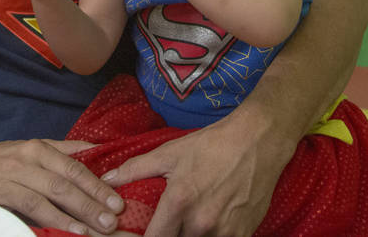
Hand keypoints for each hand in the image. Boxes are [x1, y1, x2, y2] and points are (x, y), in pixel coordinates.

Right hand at [0, 137, 126, 234]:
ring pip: (53, 194)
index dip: (97, 184)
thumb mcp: (28, 149)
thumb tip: (95, 150)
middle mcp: (28, 158)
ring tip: (99, 228)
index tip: (117, 200)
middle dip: (94, 201)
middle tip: (115, 217)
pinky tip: (69, 229)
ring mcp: (13, 175)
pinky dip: (53, 219)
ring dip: (79, 213)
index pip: (74, 166)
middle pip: (68, 181)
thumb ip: (61, 151)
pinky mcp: (0, 192)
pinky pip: (32, 207)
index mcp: (38, 147)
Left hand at [102, 112, 292, 236]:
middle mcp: (202, 222)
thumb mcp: (171, 152)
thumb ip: (136, 169)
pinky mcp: (244, 234)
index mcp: (180, 202)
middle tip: (166, 226)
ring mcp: (225, 231)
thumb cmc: (212, 144)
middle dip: (168, 236)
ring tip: (187, 223)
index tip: (140, 234)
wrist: (259, 141)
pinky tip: (209, 224)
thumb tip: (108, 179)